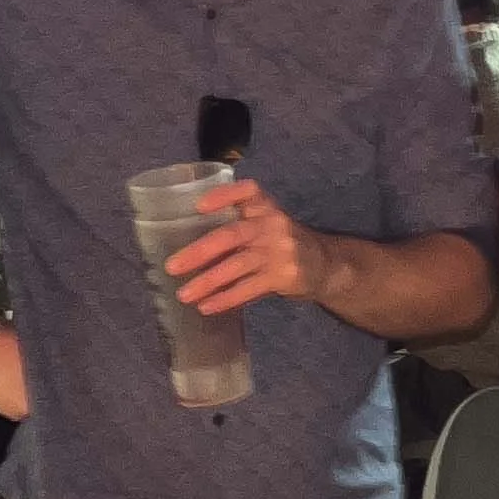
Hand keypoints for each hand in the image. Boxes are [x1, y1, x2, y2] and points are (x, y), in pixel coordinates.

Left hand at [167, 178, 324, 317]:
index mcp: (265, 208)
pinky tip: (207, 306)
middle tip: (172, 267)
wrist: (326, 265)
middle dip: (199, 252)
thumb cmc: (282, 244)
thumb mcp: (266, 226)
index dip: (223, 195)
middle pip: (232, 235)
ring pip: (237, 265)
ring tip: (184, 294)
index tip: (199, 207)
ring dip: (208, 281)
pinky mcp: (284, 276)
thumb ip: (235, 233)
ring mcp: (279, 251)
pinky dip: (226, 298)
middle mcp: (272, 225)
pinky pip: (249, 288)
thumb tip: (189, 253)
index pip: (247, 192)